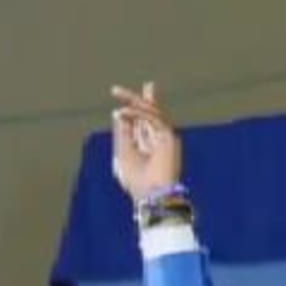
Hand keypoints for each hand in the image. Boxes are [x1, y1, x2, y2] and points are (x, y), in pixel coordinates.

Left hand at [108, 82, 181, 200]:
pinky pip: (154, 119)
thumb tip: (118, 114)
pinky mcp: (169, 137)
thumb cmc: (137, 182)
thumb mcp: (124, 154)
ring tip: (118, 95)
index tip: (121, 98)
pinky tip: (124, 111)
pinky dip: (139, 114)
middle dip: (136, 98)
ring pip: (151, 112)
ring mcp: (165, 137)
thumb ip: (123, 134)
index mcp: (147, 144)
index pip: (140, 121)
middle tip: (116, 90)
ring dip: (134, 103)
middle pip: (148, 112)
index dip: (132, 108)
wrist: (152, 196)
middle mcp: (157, 138)